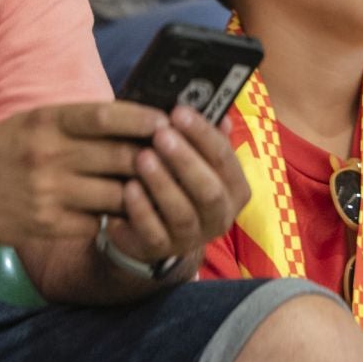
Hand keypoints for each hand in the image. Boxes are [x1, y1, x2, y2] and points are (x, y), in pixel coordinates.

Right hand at [0, 101, 160, 244]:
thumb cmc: (3, 149)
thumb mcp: (35, 121)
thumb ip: (79, 121)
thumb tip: (135, 120)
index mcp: (47, 122)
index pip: (106, 116)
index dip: (142, 119)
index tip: (165, 120)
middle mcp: (49, 156)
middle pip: (120, 157)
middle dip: (152, 158)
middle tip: (172, 157)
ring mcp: (50, 194)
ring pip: (117, 194)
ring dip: (138, 191)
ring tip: (150, 186)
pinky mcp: (49, 225)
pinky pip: (98, 221)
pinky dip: (111, 216)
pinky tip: (113, 209)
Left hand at [100, 105, 250, 264]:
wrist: (154, 228)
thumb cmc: (178, 180)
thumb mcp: (195, 158)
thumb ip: (206, 137)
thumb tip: (219, 112)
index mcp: (234, 188)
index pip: (225, 158)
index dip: (203, 134)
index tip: (179, 111)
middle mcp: (219, 215)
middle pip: (209, 190)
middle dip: (185, 160)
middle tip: (161, 134)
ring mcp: (191, 237)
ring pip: (182, 213)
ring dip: (162, 183)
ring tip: (142, 157)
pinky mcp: (160, 250)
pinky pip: (153, 233)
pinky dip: (141, 210)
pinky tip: (128, 187)